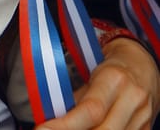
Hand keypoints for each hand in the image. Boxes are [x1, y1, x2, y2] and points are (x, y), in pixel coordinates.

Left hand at [35, 37, 158, 128]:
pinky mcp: (146, 129)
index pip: (90, 110)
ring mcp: (143, 117)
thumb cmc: (111, 69)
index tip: (44, 129)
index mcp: (114, 79)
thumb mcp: (92, 74)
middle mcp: (132, 99)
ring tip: (72, 128)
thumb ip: (76, 96)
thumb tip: (53, 115)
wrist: (142, 66)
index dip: (65, 125)